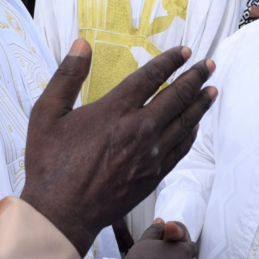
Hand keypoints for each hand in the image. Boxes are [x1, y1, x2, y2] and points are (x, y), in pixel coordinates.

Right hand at [21, 40, 215, 256]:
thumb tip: (82, 45)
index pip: (150, 77)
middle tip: (210, 65)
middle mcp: (138, 130)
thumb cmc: (49, 163)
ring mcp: (150, 155)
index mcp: (114, 111)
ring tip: (212, 89)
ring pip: (184, 123)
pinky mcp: (153, 175)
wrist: (61, 213)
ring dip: (200, 103)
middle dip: (195, 77)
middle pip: (176, 97)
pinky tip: (196, 125)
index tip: (185, 52)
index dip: (170, 61)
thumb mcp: (46, 113)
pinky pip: (181, 149)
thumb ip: (67, 76)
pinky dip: (192, 133)